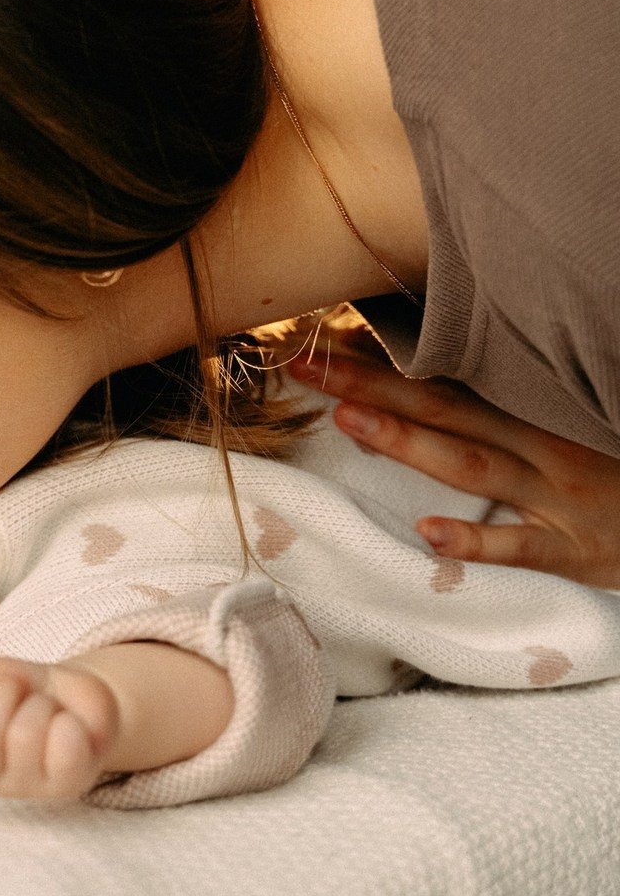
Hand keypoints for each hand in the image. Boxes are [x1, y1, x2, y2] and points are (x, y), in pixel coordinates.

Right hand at [0, 652, 119, 801]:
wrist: (78, 699)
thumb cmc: (23, 692)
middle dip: (3, 694)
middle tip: (18, 690)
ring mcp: (27, 784)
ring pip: (25, 736)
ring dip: (40, 705)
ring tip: (46, 709)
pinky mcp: (67, 784)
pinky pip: (64, 749)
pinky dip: (69, 724)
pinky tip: (69, 726)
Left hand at [288, 351, 619, 586]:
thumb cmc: (614, 472)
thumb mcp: (560, 432)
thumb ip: (492, 418)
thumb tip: (399, 405)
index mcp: (529, 413)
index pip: (443, 380)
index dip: (379, 364)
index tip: (317, 345)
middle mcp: (538, 444)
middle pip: (445, 408)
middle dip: (372, 386)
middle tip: (306, 366)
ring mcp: (555, 495)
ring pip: (474, 463)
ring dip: (410, 441)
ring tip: (350, 421)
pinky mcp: (574, 550)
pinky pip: (521, 545)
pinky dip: (476, 539)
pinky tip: (431, 533)